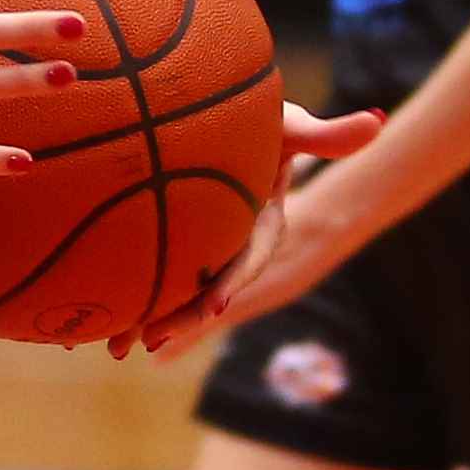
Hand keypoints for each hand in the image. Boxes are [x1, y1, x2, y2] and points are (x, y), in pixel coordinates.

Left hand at [116, 108, 388, 357]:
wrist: (239, 126)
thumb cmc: (270, 126)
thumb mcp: (295, 128)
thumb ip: (328, 135)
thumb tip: (376, 122)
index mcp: (261, 225)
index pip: (249, 257)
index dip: (233, 279)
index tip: (217, 303)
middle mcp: (231, 245)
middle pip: (206, 286)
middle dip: (182, 316)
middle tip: (149, 339)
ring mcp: (202, 248)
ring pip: (174, 288)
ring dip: (147, 316)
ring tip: (116, 346)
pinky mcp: (175, 244)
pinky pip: (149, 273)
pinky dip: (125, 294)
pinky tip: (94, 322)